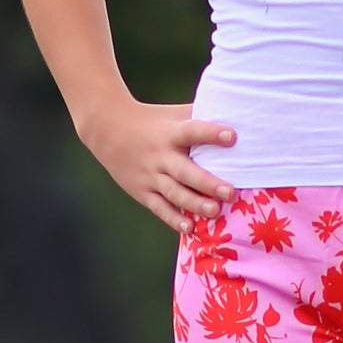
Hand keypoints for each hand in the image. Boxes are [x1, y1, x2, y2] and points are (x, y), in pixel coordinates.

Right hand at [78, 95, 237, 234]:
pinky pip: (160, 208)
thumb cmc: (151, 121)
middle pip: (186, 172)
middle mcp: (161, 156)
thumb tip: (235, 118)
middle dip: (208, 183)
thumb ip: (198, 118)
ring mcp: (151, 176)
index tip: (232, 137)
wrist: (106, 128)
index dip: (212, 134)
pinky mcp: (143, 192)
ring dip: (195, 204)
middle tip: (229, 192)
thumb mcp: (172, 115)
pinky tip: (190, 228)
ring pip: (175, 193)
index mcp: (170, 133)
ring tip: (215, 212)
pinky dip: (174, 219)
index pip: (193, 131)